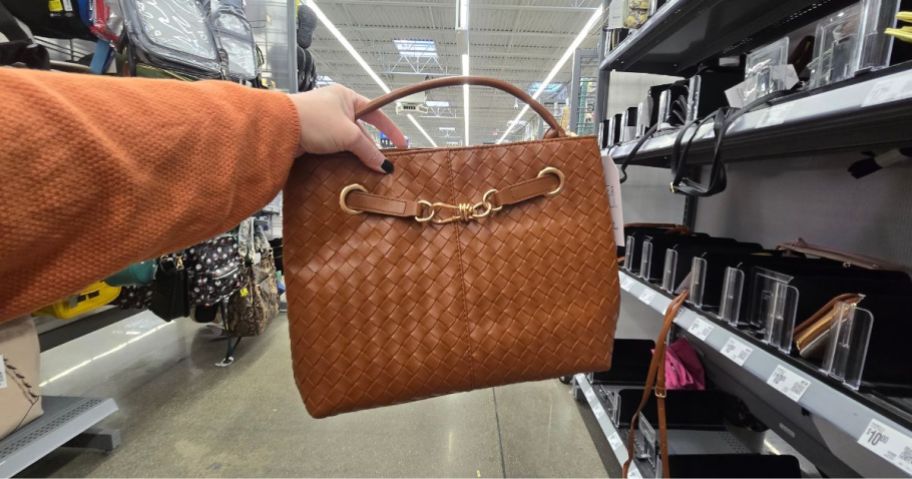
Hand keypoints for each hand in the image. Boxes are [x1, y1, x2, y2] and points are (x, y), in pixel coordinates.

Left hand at [288, 84, 406, 172]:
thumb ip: (369, 150)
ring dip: (354, 155)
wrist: (280, 127)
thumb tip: (384, 165)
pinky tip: (346, 169)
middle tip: (381, 164)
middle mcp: (335, 107)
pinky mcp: (311, 136)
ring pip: (346, 141)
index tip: (400, 144)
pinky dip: (340, 158)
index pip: (375, 112)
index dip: (389, 129)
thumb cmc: (314, 120)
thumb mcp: (349, 135)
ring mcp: (322, 122)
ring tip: (365, 169)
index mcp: (346, 97)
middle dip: (370, 147)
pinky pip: (332, 148)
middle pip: (360, 130)